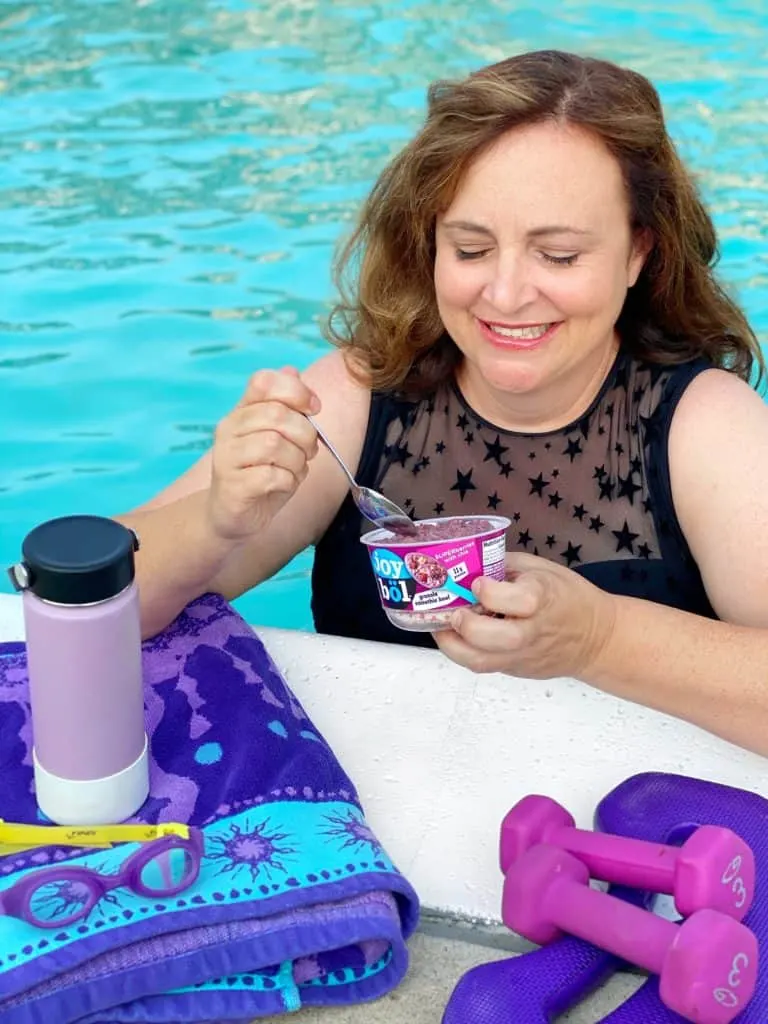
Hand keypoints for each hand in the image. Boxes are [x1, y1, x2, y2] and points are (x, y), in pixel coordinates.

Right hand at [207, 367, 319, 540]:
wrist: (233, 514)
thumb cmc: (261, 472)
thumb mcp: (279, 436)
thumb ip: (286, 406)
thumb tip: (292, 370)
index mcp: (241, 411)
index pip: (264, 381)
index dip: (296, 391)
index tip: (314, 409)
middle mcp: (228, 429)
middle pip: (277, 415)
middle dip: (305, 434)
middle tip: (308, 451)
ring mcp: (226, 457)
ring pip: (275, 445)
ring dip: (297, 461)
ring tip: (294, 470)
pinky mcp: (232, 486)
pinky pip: (271, 475)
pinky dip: (288, 481)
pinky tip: (282, 485)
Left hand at [434, 552, 616, 680]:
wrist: (596, 638)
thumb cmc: (568, 596)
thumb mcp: (542, 569)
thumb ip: (506, 566)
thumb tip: (470, 564)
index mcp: (545, 598)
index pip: (519, 600)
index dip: (491, 592)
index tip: (477, 583)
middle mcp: (534, 631)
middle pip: (498, 638)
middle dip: (467, 625)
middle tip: (454, 612)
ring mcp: (525, 655)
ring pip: (482, 662)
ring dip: (453, 645)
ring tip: (443, 627)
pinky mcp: (518, 670)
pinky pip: (484, 666)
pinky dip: (463, 652)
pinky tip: (456, 636)